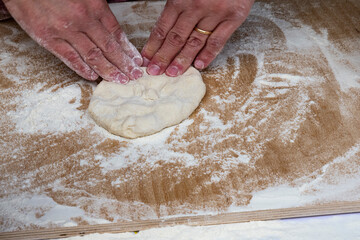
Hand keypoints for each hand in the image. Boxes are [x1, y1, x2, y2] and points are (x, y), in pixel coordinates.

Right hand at [4, 0, 143, 83]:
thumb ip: (98, 8)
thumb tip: (111, 27)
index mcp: (94, 5)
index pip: (116, 33)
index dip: (128, 49)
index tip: (137, 61)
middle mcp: (83, 19)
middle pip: (109, 47)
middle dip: (124, 64)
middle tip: (135, 76)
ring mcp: (65, 30)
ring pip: (93, 55)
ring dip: (109, 70)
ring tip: (121, 80)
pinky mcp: (48, 38)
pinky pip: (69, 57)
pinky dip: (82, 68)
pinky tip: (94, 76)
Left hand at [141, 0, 253, 76]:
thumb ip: (176, 3)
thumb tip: (164, 26)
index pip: (162, 27)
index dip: (153, 45)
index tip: (146, 59)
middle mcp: (195, 7)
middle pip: (175, 38)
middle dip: (163, 57)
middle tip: (154, 71)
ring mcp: (215, 13)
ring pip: (194, 42)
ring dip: (182, 60)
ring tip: (172, 73)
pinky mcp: (233, 17)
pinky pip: (218, 40)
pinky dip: (208, 55)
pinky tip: (199, 65)